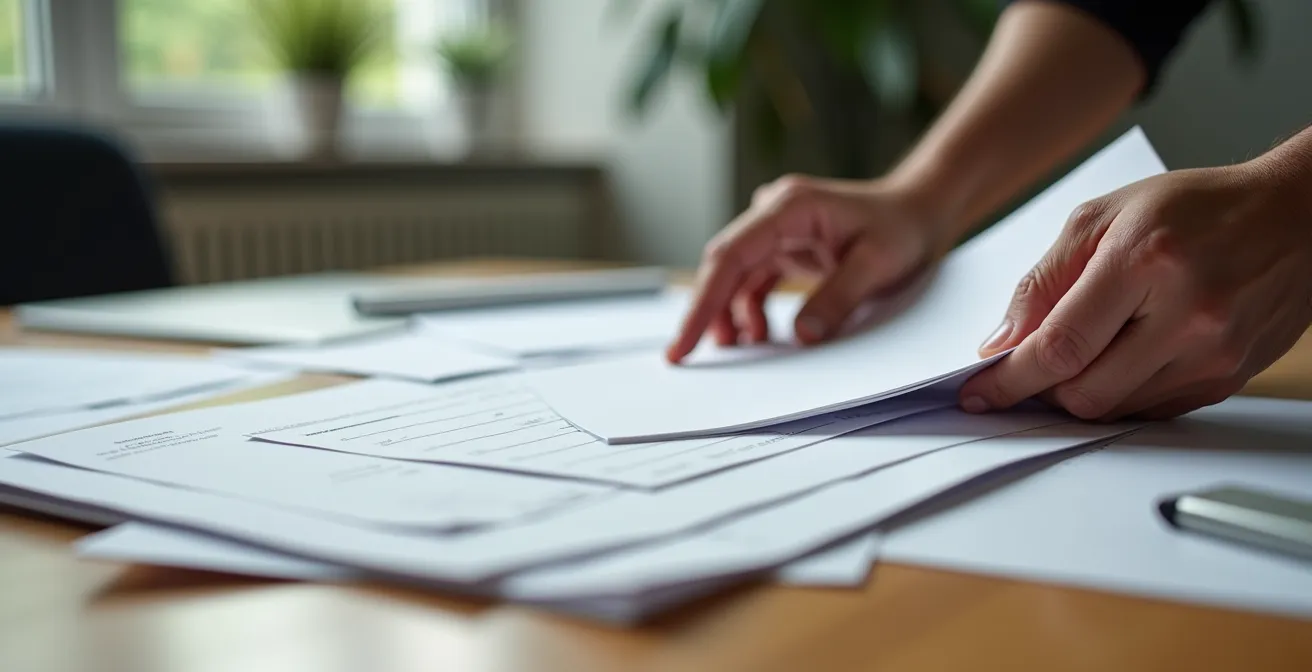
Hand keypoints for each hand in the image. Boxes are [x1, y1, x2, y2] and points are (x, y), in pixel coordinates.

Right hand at [666, 175, 948, 362]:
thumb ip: (838, 299)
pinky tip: (759, 336)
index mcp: (789, 207)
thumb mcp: (878, 265)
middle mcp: (774, 213)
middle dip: (706, 312)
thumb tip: (801, 337)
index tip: (685, 342)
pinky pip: (753, 280)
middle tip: (687, 357)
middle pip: (724, 266)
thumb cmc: (903, 229)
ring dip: (730, 314)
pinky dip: (751, 310)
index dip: (704, 302)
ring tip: (738, 351)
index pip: (730, 256)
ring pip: (735, 276)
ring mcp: (776, 230)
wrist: (920, 212)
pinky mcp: (784, 248)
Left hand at [960, 160, 1311, 419]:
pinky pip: (1151, 410)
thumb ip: (1044, 280)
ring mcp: (1214, 353)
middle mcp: (1187, 314)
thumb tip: (1002, 342)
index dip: (1008, 379)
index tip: (977, 391)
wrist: (1298, 217)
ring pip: (1115, 408)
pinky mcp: (1228, 378)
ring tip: (1073, 358)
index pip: (1059, 346)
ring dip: (1077, 394)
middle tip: (1019, 374)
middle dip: (1038, 390)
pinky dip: (1119, 394)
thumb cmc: (1198, 208)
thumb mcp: (1104, 216)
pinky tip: (1115, 362)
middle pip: (1083, 391)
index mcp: (1146, 261)